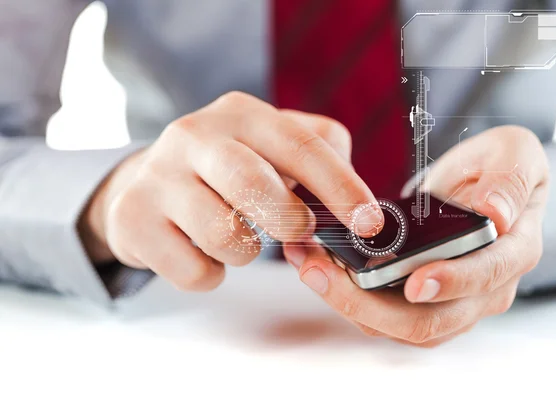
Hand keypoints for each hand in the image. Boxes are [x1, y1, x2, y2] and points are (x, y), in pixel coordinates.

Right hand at [79, 91, 381, 291]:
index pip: (299, 145)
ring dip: (246, 252)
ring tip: (239, 238)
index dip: (341, 186)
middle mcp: (193, 135)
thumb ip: (322, 156)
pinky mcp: (133, 220)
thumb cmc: (228, 169)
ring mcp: (157, 177)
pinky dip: (212, 274)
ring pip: (224, 236)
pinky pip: (195, 271)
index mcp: (239, 113)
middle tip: (298, 233)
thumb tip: (358, 199)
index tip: (369, 222)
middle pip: (254, 184)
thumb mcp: (272, 146)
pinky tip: (204, 252)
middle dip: (288, 220)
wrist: (149, 183)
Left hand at [284, 125, 549, 346]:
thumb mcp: (515, 154)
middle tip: (322, 271)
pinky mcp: (417, 302)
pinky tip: (316, 265)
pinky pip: (380, 312)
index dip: (451, 282)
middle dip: (369, 302)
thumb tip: (498, 214)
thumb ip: (511, 179)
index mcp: (512, 253)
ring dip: (347, 301)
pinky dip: (346, 295)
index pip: (484, 278)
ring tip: (308, 265)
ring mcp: (448, 302)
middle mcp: (482, 290)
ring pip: (395, 325)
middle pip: (427, 320)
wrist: (480, 183)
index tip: (415, 281)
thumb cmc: (499, 167)